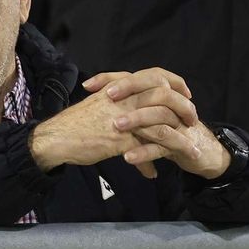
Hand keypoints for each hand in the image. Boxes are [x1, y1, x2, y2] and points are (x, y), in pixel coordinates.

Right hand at [29, 67, 195, 174]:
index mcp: (120, 88)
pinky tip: (152, 173)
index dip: (174, 83)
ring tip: (190, 151)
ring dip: (179, 141)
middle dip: (184, 109)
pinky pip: (144, 151)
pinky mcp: (120, 140)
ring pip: (161, 126)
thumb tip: (132, 104)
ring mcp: (124, 119)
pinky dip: (150, 164)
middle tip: (193, 120)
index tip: (185, 93)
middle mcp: (124, 99)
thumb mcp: (99, 103)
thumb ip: (118, 100)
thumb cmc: (75, 123)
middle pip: (165, 97)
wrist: (56, 137)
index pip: (155, 75)